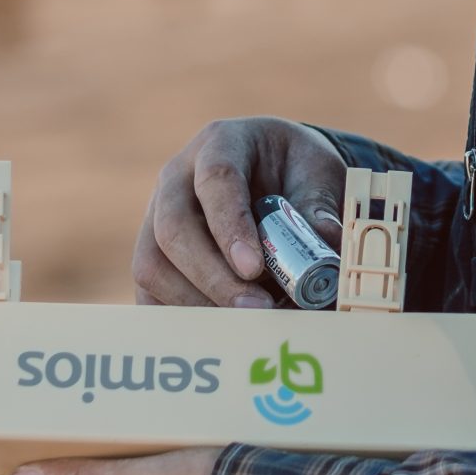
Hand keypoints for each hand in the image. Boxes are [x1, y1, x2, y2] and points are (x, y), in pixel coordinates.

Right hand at [133, 116, 343, 307]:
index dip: (230, 226)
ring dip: (197, 303)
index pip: (216, 180)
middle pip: (173, 229)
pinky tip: (224, 331)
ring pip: (152, 265)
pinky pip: (150, 293)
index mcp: (221, 143)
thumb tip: (325, 243)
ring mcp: (156, 217)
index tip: (254, 268)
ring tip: (249, 322)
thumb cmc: (295, 170)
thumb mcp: (318, 173)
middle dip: (213, 277)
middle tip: (258, 307)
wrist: (275, 171)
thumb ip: (320, 206)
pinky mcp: (154, 255)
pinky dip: (183, 318)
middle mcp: (177, 178)